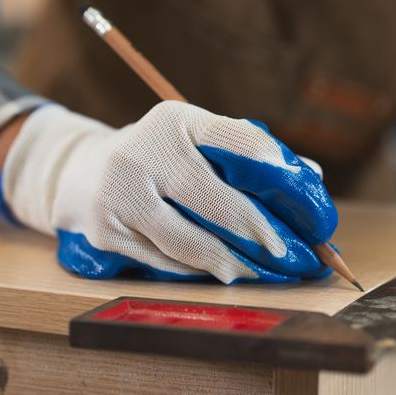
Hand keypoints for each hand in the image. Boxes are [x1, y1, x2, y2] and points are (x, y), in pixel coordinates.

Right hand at [0, 101, 336, 282]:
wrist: (84, 174)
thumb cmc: (164, 159)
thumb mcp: (199, 142)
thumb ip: (251, 154)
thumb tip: (311, 176)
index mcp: (177, 120)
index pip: (237, 140)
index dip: (277, 172)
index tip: (307, 204)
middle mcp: (145, 150)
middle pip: (216, 200)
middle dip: (259, 234)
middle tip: (288, 255)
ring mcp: (120, 191)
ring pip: (189, 240)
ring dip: (232, 263)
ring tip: (261, 273)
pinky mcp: (105, 230)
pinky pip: (164, 261)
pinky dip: (198, 271)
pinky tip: (221, 274)